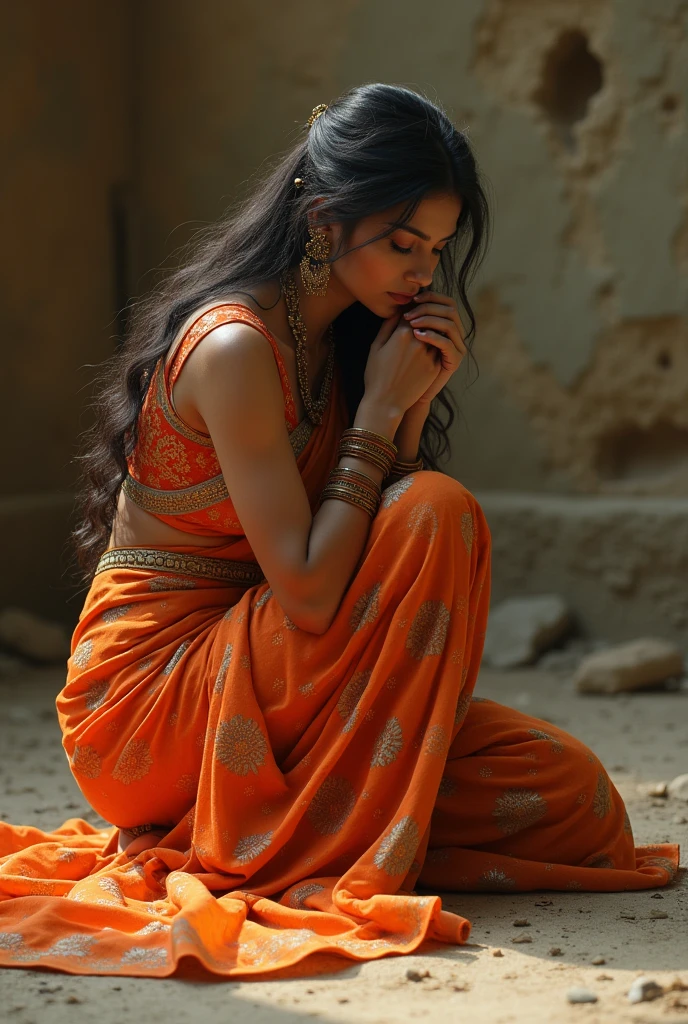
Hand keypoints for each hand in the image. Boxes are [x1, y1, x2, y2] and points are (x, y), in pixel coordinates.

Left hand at [401, 290, 467, 406]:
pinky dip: (433, 336)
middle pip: (450, 308)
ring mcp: (453, 347)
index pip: (441, 302)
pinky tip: (418, 336)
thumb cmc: (392, 369)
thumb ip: (397, 323)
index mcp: (439, 326)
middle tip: (410, 315)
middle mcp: (450, 334)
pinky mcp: (453, 361)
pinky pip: (447, 343)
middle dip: (429, 307)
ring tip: (412, 325)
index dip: (428, 297)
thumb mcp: (393, 341)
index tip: (410, 300)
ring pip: (451, 323)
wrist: (399, 396)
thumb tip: (401, 302)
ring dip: (431, 319)